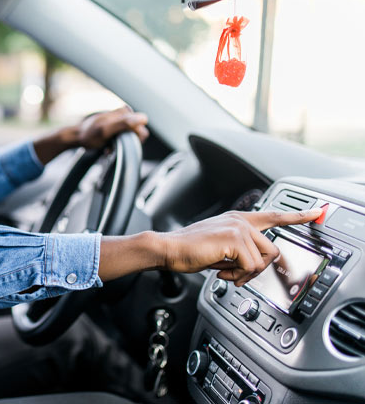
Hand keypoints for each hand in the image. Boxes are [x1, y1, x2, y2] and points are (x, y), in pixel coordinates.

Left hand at [33, 106, 148, 164]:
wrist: (76, 137)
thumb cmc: (89, 134)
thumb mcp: (106, 129)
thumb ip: (125, 123)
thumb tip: (144, 119)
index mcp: (124, 112)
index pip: (141, 129)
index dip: (133, 139)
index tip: (120, 142)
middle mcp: (124, 115)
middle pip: (136, 134)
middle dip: (126, 143)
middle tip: (112, 145)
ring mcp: (120, 122)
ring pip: (129, 138)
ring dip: (120, 145)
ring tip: (108, 146)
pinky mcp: (116, 128)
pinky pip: (122, 140)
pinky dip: (116, 145)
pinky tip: (107, 147)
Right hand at [98, 208, 322, 285]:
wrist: (168, 249)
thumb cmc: (189, 251)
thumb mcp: (220, 250)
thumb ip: (239, 252)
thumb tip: (253, 267)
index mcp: (238, 220)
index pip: (274, 215)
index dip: (298, 215)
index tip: (318, 212)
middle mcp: (241, 220)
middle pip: (272, 250)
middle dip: (258, 269)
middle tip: (237, 275)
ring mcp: (239, 227)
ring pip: (262, 261)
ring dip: (245, 274)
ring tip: (225, 271)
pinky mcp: (235, 238)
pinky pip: (251, 266)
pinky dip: (237, 275)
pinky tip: (221, 270)